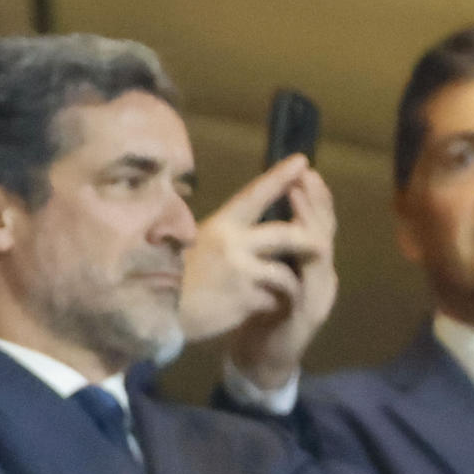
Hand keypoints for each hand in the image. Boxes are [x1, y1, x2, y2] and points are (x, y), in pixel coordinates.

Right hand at [178, 155, 333, 350]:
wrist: (152, 312)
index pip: (253, 196)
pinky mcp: (243, 300)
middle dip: (310, 240)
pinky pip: (272, 300)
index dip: (279, 178)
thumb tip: (250, 232)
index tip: (302, 161)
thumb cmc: (170, 278)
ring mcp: (239, 272)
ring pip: (285, 274)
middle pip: (288, 234)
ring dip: (287, 285)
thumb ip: (223, 238)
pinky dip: (270, 306)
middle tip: (321, 245)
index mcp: (218, 226)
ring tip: (279, 293)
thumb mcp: (191, 245)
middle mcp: (232, 244)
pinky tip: (255, 310)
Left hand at [224, 166, 337, 389]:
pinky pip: (308, 283)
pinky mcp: (307, 313)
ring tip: (299, 198)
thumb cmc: (259, 313)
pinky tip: (297, 246)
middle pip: (324, 230)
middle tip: (305, 176)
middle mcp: (320, 274)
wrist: (260, 359)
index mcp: (308, 263)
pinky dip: (301, 262)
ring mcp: (318, 293)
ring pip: (320, 251)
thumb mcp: (262, 275)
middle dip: (315, 201)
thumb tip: (255, 211)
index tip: (302, 167)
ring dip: (310, 223)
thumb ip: (267, 248)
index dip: (312, 196)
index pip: (315, 222)